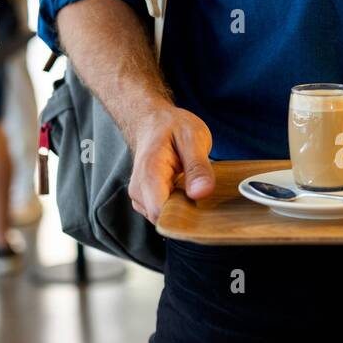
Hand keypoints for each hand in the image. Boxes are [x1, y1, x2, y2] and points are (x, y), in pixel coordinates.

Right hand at [128, 105, 215, 223]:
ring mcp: (140, 198)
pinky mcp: (145, 201)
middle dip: (187, 213)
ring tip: (192, 186)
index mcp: (149, 174)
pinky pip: (164, 215)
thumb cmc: (171, 127)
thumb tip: (201, 193)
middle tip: (201, 190)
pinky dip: (178, 208)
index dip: (185, 217)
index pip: (161, 213)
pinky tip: (185, 190)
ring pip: (165, 220)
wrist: (153, 122)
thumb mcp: (193, 138)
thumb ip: (198, 167)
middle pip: (165, 220)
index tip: (203, 205)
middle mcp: (139, 190)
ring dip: (183, 210)